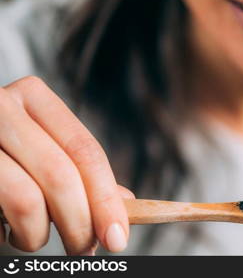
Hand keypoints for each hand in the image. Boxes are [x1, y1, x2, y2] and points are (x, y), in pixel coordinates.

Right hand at [0, 76, 131, 254]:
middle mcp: (4, 107)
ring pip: (25, 199)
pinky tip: (5, 230)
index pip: (85, 151)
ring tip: (33, 240)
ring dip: (38, 236)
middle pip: (61, 175)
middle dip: (80, 223)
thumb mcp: (44, 155)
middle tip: (84, 250)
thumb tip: (126, 202)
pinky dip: (7, 234)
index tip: (118, 237)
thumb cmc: (8, 160)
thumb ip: (81, 174)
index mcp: (35, 99)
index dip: (106, 199)